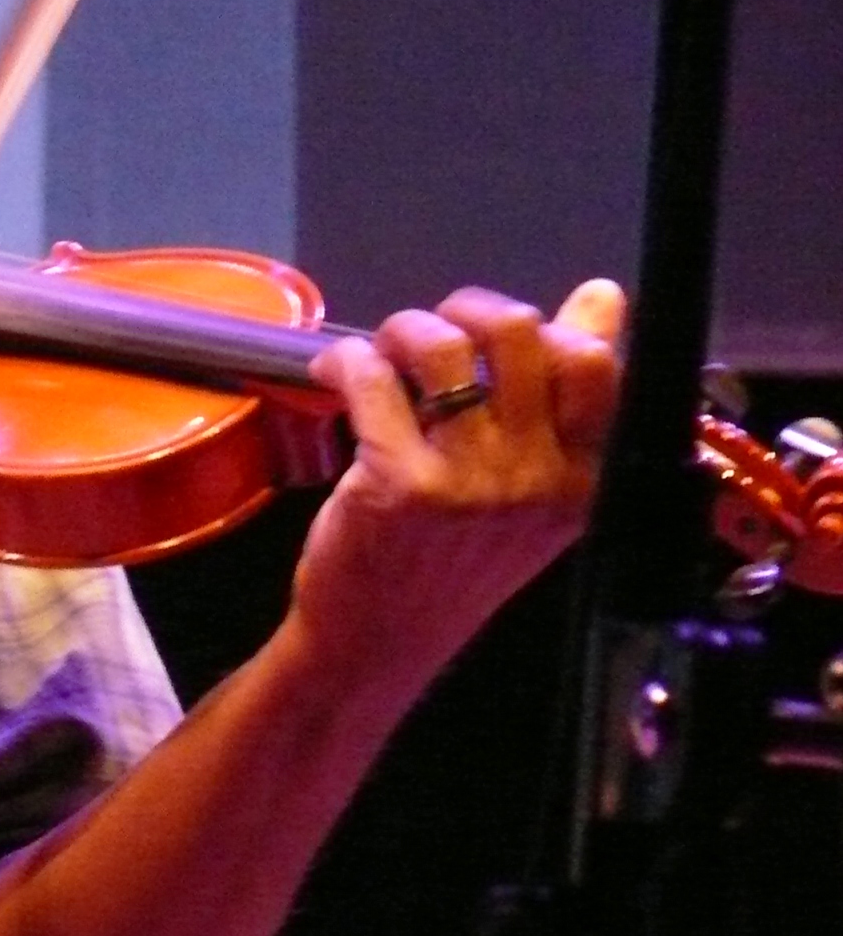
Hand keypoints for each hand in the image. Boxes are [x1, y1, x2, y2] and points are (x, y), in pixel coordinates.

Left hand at [295, 277, 625, 685]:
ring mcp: (472, 480)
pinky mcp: (400, 482)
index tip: (498, 337)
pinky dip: (344, 361)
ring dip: (402, 331)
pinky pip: (372, 379)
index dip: (545, 324)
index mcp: (587, 476)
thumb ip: (566, 400)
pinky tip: (333, 376)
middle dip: (466, 311)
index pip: (596, 362)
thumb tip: (603, 295)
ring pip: (444, 347)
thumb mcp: (534, 491)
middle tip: (434, 336)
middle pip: (519, 334)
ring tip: (383, 357)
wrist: (380, 640)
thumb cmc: (454, 561)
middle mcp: (541, 476)